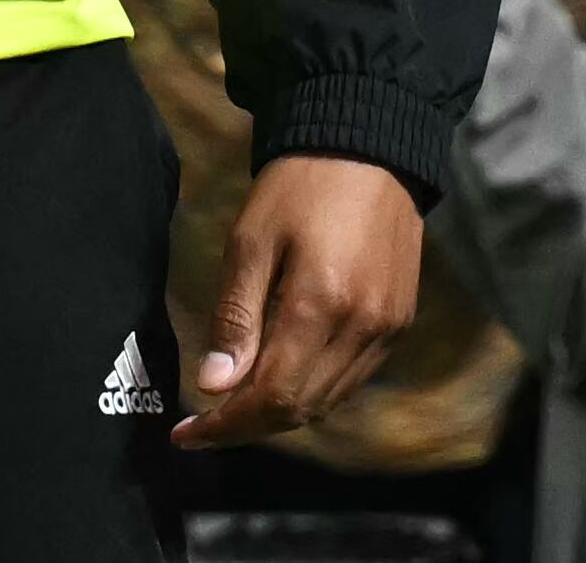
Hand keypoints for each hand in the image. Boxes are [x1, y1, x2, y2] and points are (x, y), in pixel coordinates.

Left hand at [174, 154, 424, 446]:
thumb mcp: (250, 241)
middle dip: (248, 426)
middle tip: (201, 425)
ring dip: (280, 413)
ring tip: (230, 406)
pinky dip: (312, 391)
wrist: (369, 151)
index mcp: (321, 306)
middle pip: (303, 408)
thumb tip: (213, 384)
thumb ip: (235, 317)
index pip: (273, 396)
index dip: (227, 424)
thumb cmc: (298, 188)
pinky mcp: (399, 324)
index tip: (185, 434)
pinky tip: (277, 378)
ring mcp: (388, 331)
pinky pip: (352, 378)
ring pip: (329, 401)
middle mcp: (363, 330)